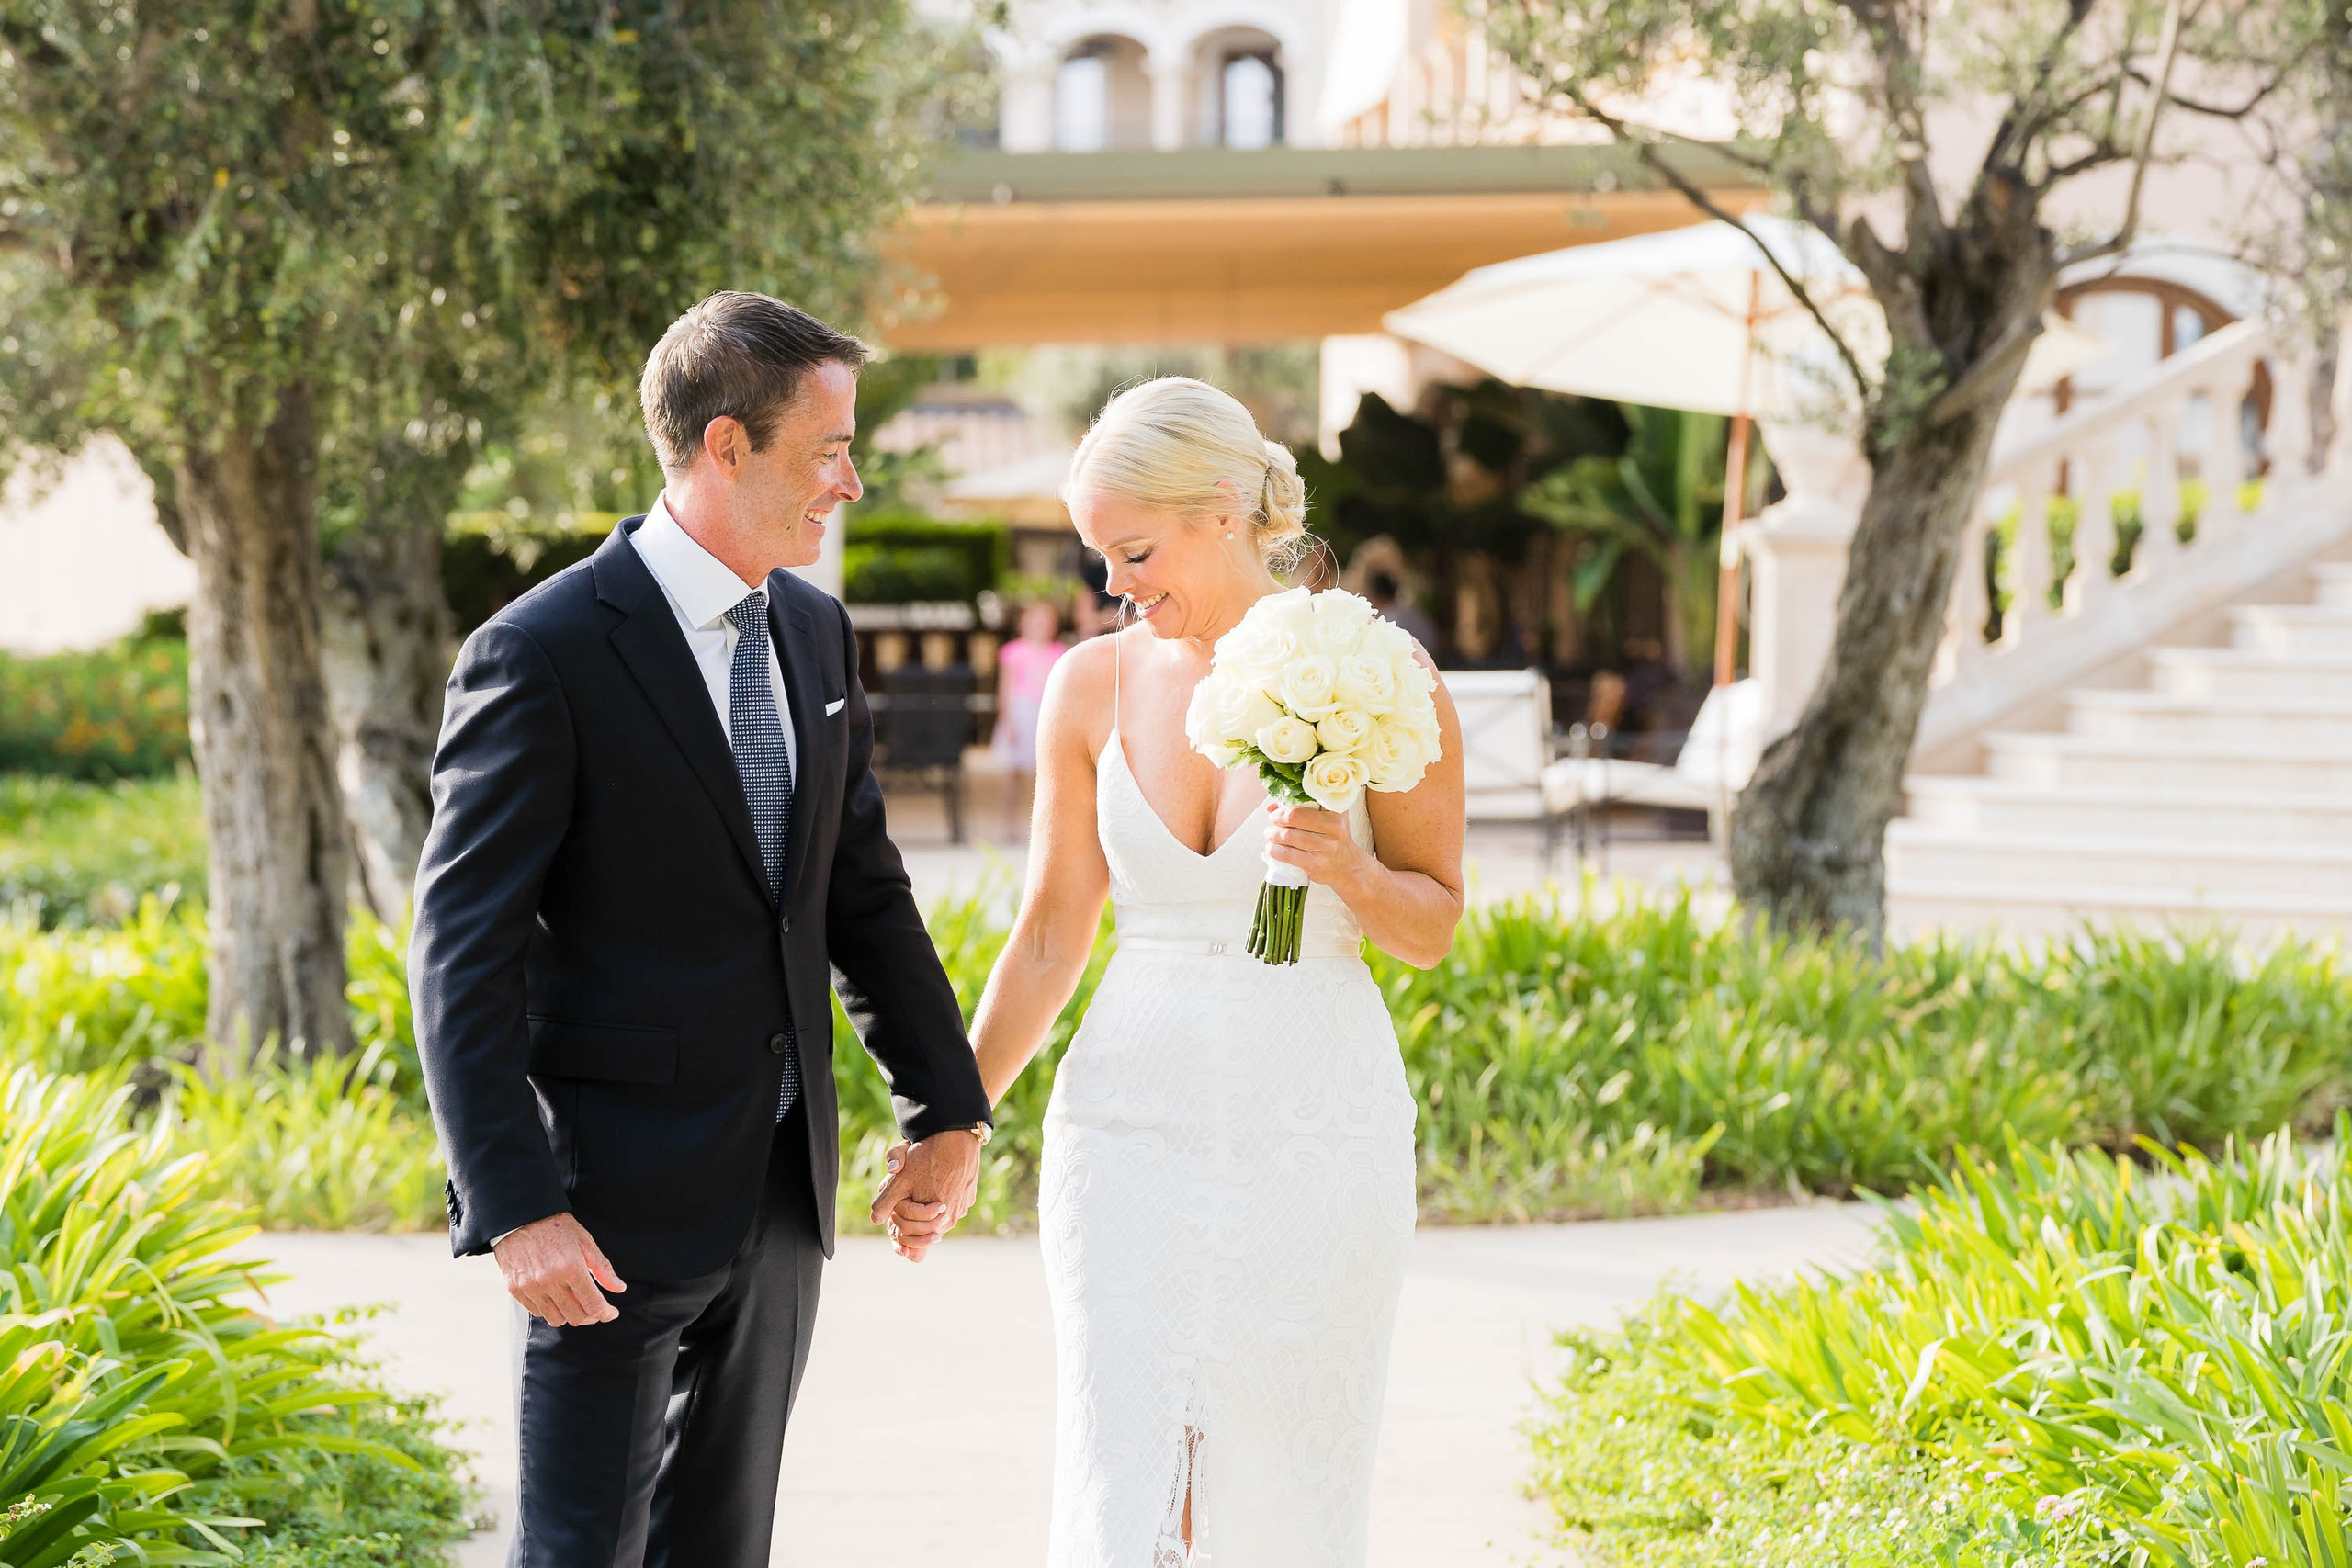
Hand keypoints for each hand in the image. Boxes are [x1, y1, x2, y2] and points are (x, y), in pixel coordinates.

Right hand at [493, 1212, 625, 1326]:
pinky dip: (549, 1309)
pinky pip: (537, 1311)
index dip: (605, 1313)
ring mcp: (530, 1287)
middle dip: (590, 1317)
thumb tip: (619, 1288)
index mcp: (571, 1267)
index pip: (593, 1304)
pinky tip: (555, 1297)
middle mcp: (549, 1280)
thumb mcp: (584, 1241)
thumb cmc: (555, 1226)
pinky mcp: (514, 1289)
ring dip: (569, 1315)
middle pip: (576, 1317)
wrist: (520, 1217)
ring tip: (575, 1303)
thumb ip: (602, 1268)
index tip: (611, 1313)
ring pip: (556, 1319)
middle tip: (595, 1309)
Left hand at [869, 1131, 982, 1261]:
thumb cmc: (927, 1158)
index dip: (898, 1222)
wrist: (955, 1135)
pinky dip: (943, 1195)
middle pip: (926, 1225)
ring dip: (927, 1205)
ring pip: (939, 1213)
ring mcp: (964, 1206)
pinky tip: (936, 1178)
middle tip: (906, 1194)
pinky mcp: (969, 1194)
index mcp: (935, 1221)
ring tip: (920, 1184)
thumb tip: (874, 1219)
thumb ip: (884, 1203)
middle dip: (912, 1214)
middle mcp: (952, 1218)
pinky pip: (952, 1201)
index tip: (895, 1207)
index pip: (912, 1234)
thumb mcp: (899, 1181)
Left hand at [1263, 801, 1368, 888]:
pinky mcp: (1317, 864)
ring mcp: (1327, 847)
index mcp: (1336, 811)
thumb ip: (1302, 809)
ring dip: (1274, 835)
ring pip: (1291, 836)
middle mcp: (1334, 827)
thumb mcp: (1327, 818)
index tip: (1278, 809)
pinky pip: (1290, 855)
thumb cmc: (1332, 838)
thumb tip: (1271, 808)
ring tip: (1269, 835)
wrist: (1348, 866)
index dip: (1288, 804)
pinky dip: (1276, 851)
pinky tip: (1272, 849)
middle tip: (1272, 821)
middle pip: (1296, 818)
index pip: (1307, 801)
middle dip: (1277, 818)